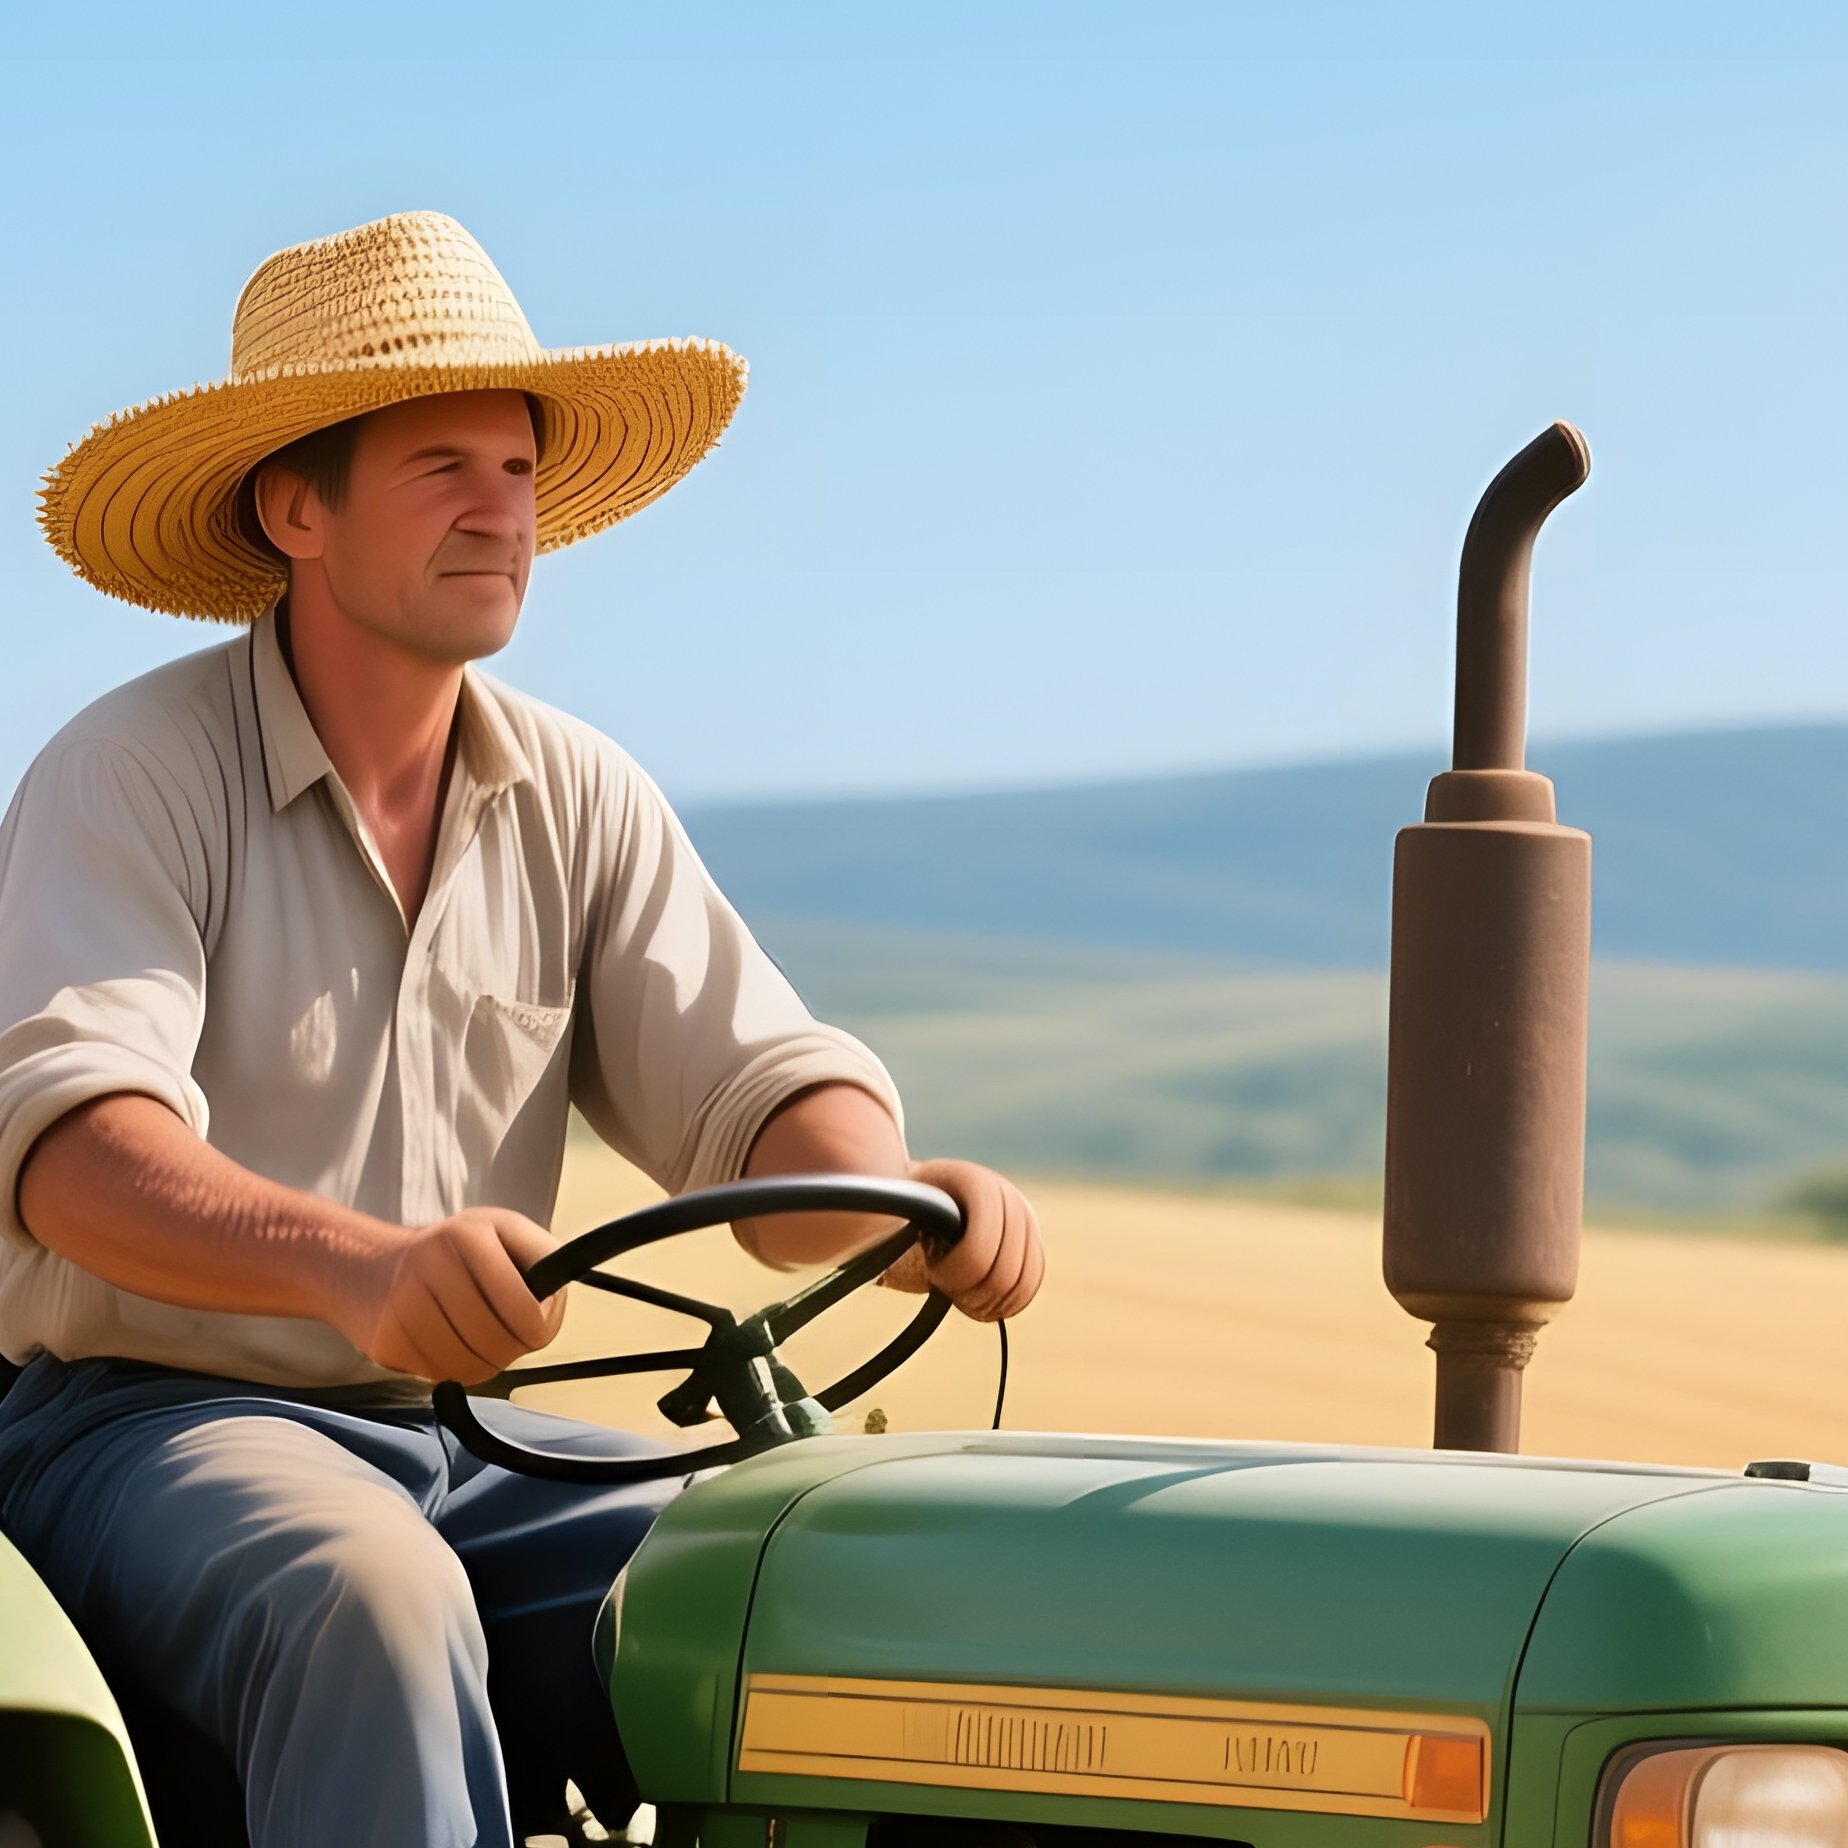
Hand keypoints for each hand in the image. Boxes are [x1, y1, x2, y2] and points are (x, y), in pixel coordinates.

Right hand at [334, 1207, 565, 1383]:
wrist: (368, 1267)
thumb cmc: (450, 1252)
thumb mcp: (502, 1232)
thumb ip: (541, 1258)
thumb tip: (555, 1299)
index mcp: (469, 1235)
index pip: (524, 1310)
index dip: (538, 1327)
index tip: (535, 1324)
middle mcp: (432, 1265)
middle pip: (497, 1342)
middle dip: (512, 1349)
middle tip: (508, 1337)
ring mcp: (404, 1304)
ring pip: (469, 1366)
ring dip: (484, 1364)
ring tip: (480, 1342)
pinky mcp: (385, 1340)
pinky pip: (438, 1375)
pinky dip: (452, 1370)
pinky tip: (449, 1345)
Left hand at [879, 1159, 1042, 1321]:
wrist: (922, 1196)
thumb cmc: (901, 1206)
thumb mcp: (897, 1211)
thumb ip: (895, 1226)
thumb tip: (884, 1251)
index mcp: (975, 1182)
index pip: (979, 1250)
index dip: (954, 1274)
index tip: (932, 1271)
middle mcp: (1008, 1197)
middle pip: (1005, 1272)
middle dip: (972, 1292)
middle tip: (946, 1288)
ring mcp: (1024, 1219)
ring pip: (1023, 1280)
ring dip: (991, 1301)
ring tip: (962, 1298)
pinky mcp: (1031, 1241)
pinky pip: (1033, 1282)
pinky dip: (1009, 1302)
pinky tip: (982, 1303)